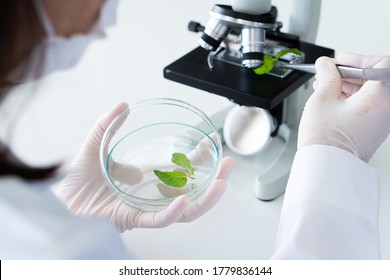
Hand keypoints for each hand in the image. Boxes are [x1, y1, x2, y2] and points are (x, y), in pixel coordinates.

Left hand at [55, 102, 233, 231]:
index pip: (182, 169)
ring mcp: (145, 207)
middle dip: (214, 179)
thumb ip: (108, 124)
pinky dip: (174, 212)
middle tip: (229, 164)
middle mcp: (151, 194)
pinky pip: (159, 219)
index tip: (212, 143)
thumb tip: (123, 105)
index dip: (200, 158)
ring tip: (220, 184)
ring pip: (184, 210)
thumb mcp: (95, 144)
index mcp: (147, 177)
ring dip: (205, 199)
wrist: (58, 199)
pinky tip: (185, 199)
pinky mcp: (134, 219)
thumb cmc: (77, 178)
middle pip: (192, 191)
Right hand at [298, 53, 389, 161]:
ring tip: (324, 87)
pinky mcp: (374, 129)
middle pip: (375, 78)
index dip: (358, 58)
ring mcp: (383, 121)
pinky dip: (351, 99)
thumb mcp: (322, 99)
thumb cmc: (327, 140)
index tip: (340, 61)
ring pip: (370, 92)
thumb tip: (326, 65)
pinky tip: (332, 99)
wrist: (328, 167)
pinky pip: (367, 106)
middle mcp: (388, 109)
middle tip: (329, 73)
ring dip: (348, 85)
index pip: (380, 64)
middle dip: (349, 72)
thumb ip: (327, 77)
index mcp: (381, 97)